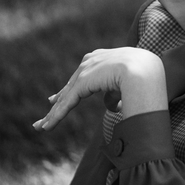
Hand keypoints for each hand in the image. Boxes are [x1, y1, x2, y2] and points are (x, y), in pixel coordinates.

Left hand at [33, 47, 167, 131]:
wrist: (142, 68)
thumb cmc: (142, 74)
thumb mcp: (126, 84)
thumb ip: (114, 94)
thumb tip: (110, 108)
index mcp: (101, 58)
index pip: (81, 75)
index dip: (70, 89)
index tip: (57, 98)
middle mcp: (90, 61)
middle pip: (70, 86)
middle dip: (58, 101)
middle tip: (46, 115)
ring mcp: (85, 72)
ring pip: (66, 97)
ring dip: (54, 114)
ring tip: (41, 127)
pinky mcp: (82, 83)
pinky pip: (67, 103)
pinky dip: (56, 117)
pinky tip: (47, 127)